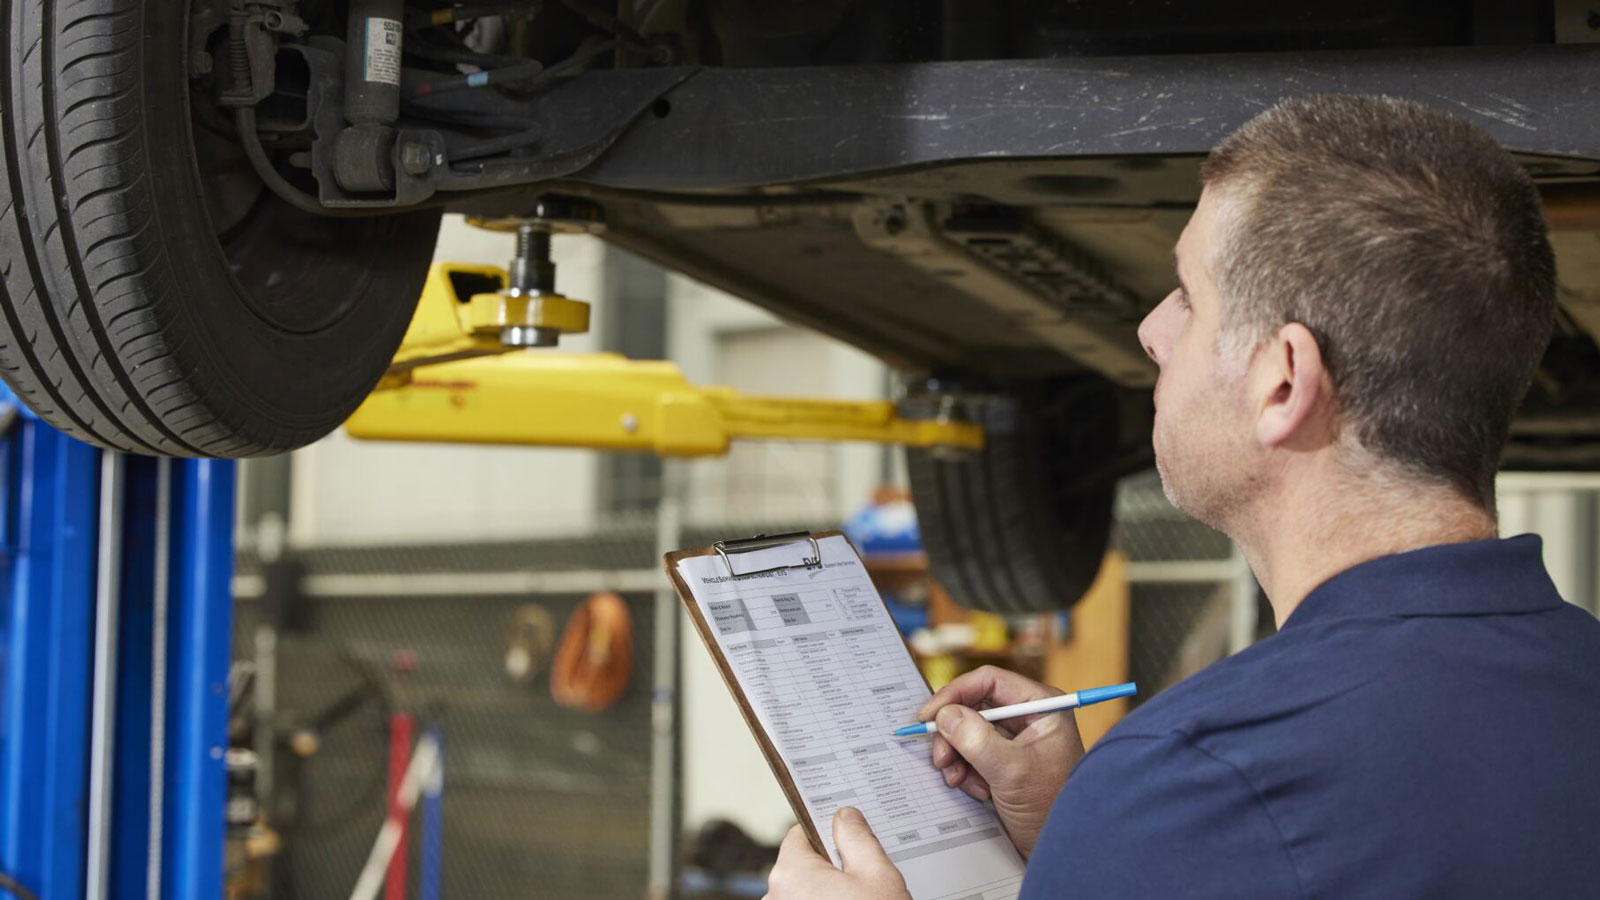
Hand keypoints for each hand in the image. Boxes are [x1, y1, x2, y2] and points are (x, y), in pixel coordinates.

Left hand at [764, 807, 909, 899]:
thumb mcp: (877, 876)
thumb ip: (858, 839)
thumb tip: (845, 815)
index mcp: (790, 873)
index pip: (801, 834)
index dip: (828, 832)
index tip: (847, 836)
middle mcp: (776, 895)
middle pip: (804, 863)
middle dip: (832, 864)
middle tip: (863, 872)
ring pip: (807, 888)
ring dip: (830, 888)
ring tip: (862, 894)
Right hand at [917, 666, 1086, 857]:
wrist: (1061, 846)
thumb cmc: (1052, 808)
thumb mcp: (1011, 772)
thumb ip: (977, 740)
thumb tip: (945, 715)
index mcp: (1040, 705)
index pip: (988, 681)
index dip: (954, 694)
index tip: (928, 715)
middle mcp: (1028, 716)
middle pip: (973, 707)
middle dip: (953, 735)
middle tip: (941, 759)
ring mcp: (1015, 738)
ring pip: (967, 731)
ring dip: (957, 757)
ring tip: (960, 781)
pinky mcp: (1004, 759)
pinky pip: (971, 753)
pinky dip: (965, 771)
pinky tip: (978, 791)